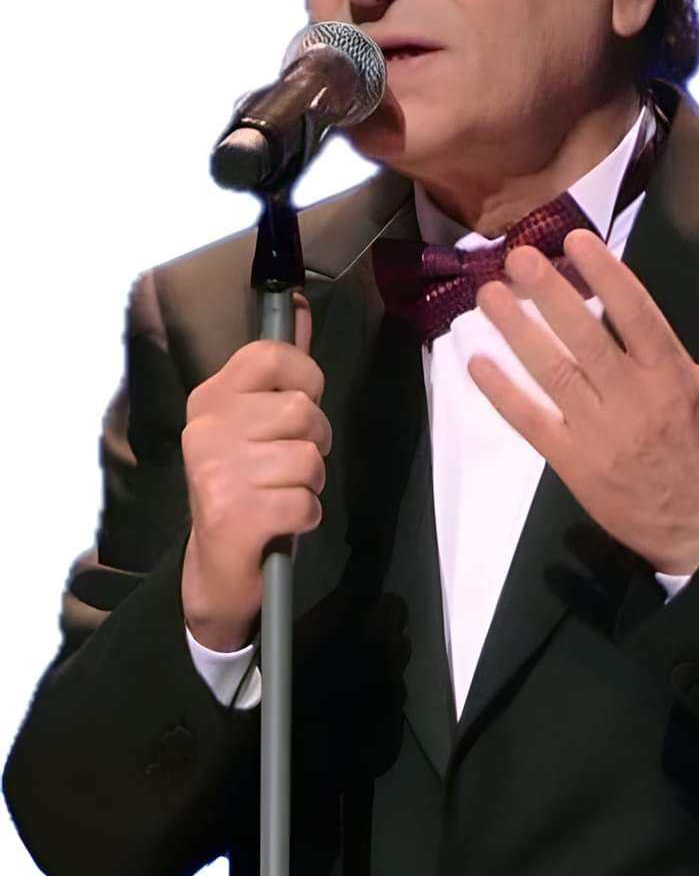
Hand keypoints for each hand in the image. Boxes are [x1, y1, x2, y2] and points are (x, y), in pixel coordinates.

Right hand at [180, 292, 331, 650]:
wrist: (217, 569)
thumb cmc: (246, 488)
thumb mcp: (257, 425)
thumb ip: (280, 370)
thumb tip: (296, 306)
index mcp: (210, 399)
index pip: (272, 355)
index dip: (305, 378)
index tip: (300, 405)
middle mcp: (206, 430)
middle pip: (302, 410)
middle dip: (315, 441)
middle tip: (290, 464)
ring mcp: (216, 471)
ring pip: (308, 457)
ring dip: (310, 482)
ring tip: (283, 493)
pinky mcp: (233, 513)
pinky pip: (305, 501)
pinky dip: (305, 515)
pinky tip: (282, 521)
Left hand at [467, 231, 698, 575]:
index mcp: (674, 377)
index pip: (636, 315)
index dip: (606, 275)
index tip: (575, 241)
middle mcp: (634, 401)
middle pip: (586, 340)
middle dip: (550, 295)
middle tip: (517, 255)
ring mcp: (599, 434)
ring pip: (553, 375)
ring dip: (518, 333)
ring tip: (490, 294)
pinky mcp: (572, 462)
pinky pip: (532, 423)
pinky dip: (503, 394)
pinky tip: (476, 363)